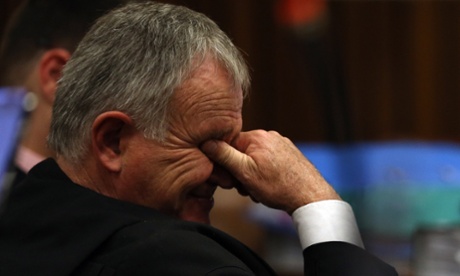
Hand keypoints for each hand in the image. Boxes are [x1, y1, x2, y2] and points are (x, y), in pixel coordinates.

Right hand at [201, 130, 339, 213]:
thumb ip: (224, 155)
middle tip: (246, 188)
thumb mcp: (245, 172)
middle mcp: (270, 136)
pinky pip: (268, 163)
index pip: (228, 144)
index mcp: (257, 136)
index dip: (225, 163)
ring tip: (260, 190)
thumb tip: (206, 141)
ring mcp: (281, 145)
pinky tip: (270, 187)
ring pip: (254, 160)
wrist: (310, 197)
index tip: (230, 178)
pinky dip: (265, 175)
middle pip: (241, 153)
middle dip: (240, 172)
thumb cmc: (278, 186)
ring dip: (252, 176)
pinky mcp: (289, 155)